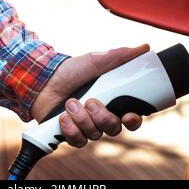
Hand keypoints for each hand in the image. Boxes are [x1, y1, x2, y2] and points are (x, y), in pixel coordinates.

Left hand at [30, 44, 148, 147]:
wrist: (43, 79)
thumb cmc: (72, 70)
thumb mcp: (97, 60)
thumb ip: (120, 56)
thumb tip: (145, 47)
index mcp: (112, 101)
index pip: (131, 118)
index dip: (133, 120)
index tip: (128, 115)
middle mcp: (101, 117)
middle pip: (113, 129)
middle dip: (102, 117)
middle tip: (90, 101)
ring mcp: (86, 127)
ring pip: (95, 135)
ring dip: (82, 118)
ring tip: (70, 103)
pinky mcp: (70, 134)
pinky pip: (78, 141)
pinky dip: (71, 129)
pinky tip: (63, 117)